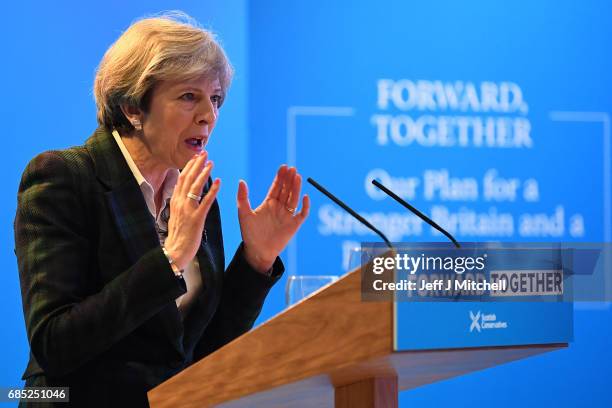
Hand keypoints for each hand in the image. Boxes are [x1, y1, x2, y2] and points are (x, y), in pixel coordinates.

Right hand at [164, 152, 219, 269]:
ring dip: (204, 173)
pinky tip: (219, 182)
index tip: (196, 157)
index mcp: (175, 202)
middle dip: (196, 164)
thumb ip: (179, 204)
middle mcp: (180, 203)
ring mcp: (188, 210)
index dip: (189, 167)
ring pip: (195, 187)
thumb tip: (182, 193)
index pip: (181, 179)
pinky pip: (206, 202)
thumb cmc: (177, 236)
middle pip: (188, 179)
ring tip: (211, 163)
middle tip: (205, 153)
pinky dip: (212, 191)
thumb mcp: (175, 216)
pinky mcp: (197, 218)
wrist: (175, 251)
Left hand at [237, 165, 309, 272]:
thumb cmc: (250, 233)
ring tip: (297, 176)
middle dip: (289, 179)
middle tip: (292, 168)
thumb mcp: (243, 214)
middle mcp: (280, 207)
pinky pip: (302, 214)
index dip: (280, 177)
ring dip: (296, 188)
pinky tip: (305, 197)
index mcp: (269, 203)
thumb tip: (241, 181)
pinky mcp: (294, 225)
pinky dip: (305, 206)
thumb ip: (242, 198)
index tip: (284, 167)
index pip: (276, 187)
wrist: (257, 251)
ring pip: (294, 198)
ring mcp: (288, 215)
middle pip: (287, 190)